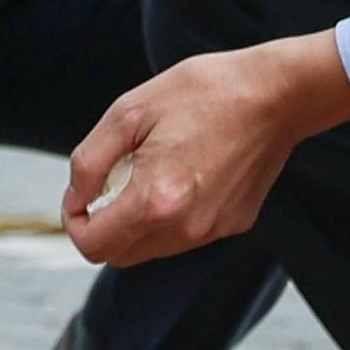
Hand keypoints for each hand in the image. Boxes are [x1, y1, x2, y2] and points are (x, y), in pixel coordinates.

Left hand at [63, 39, 349, 264]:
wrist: (275, 94)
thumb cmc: (203, 93)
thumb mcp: (128, 112)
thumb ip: (88, 162)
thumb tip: (76, 197)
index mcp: (154, 202)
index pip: (93, 246)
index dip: (74, 222)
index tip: (80, 193)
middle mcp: (185, 228)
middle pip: (120, 256)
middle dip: (102, 227)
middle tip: (109, 183)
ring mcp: (212, 230)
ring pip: (152, 248)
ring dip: (136, 222)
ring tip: (149, 172)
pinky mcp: (233, 224)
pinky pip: (186, 234)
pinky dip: (171, 215)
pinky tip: (183, 174)